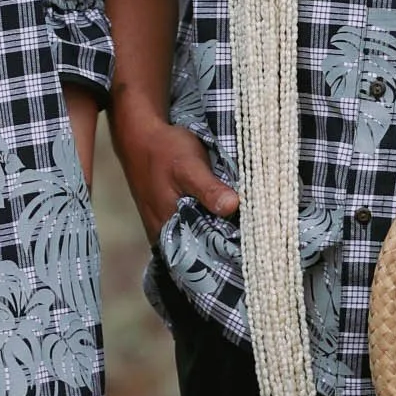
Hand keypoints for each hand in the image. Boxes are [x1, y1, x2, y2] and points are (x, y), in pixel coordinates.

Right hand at [108, 94, 238, 244]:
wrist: (141, 136)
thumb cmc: (163, 150)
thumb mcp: (189, 166)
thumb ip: (208, 189)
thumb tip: (232, 206)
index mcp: (169, 231)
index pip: (202, 258)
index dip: (227, 254)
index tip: (253, 245)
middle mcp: (167, 235)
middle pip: (202, 250)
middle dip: (227, 242)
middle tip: (255, 231)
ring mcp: (168, 226)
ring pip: (200, 237)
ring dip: (219, 231)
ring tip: (245, 222)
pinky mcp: (172, 215)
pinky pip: (195, 226)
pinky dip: (210, 220)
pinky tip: (225, 212)